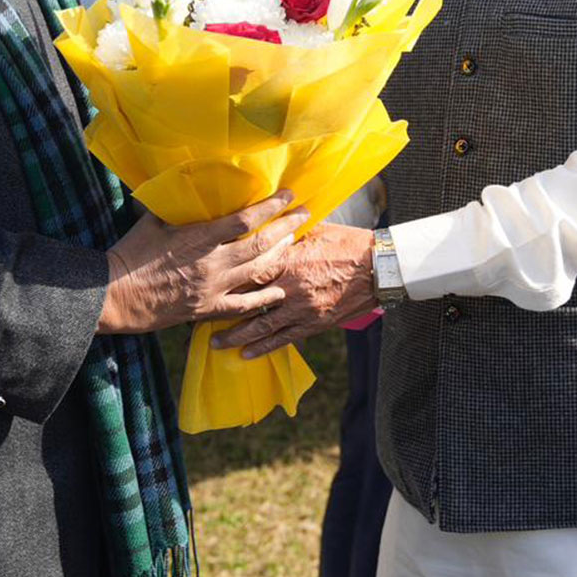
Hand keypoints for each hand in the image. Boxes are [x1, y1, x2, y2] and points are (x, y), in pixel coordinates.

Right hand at [97, 192, 307, 333]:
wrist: (115, 295)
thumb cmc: (131, 253)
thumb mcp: (153, 220)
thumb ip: (177, 206)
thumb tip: (189, 183)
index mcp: (199, 237)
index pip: (245, 219)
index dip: (271, 206)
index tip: (288, 195)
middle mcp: (212, 263)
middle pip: (261, 245)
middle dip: (286, 228)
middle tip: (304, 214)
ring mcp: (212, 288)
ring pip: (258, 272)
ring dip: (280, 256)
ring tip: (295, 241)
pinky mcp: (208, 309)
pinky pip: (244, 306)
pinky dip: (265, 299)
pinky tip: (281, 292)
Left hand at [210, 223, 377, 357]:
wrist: (378, 268)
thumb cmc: (348, 244)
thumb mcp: (316, 230)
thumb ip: (289, 233)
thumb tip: (268, 222)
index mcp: (289, 258)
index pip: (249, 268)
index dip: (225, 276)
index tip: (205, 280)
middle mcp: (290, 285)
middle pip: (248, 299)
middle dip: (222, 309)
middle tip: (198, 316)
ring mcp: (302, 308)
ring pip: (261, 325)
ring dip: (236, 335)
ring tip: (215, 343)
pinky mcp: (313, 324)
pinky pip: (283, 338)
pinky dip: (263, 348)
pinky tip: (246, 354)